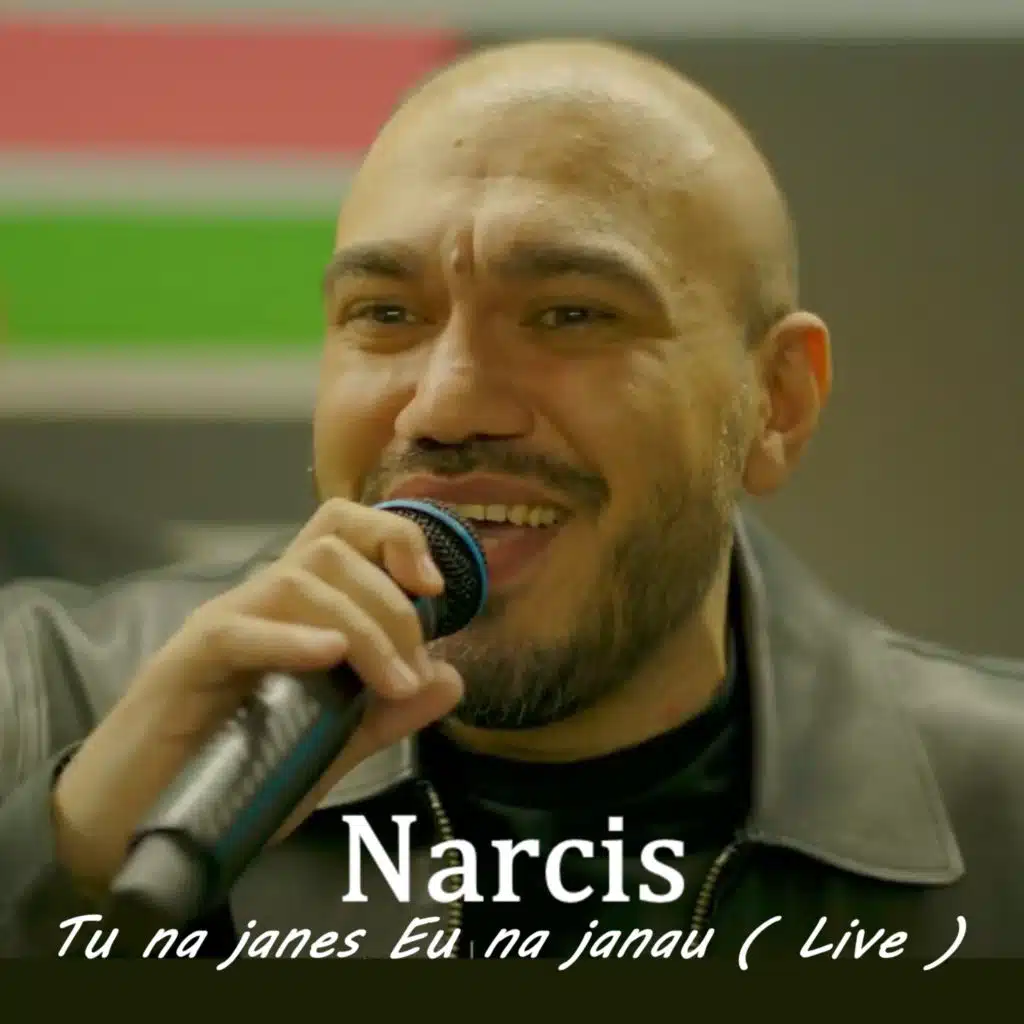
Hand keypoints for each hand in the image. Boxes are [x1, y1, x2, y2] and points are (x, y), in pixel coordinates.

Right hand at [52, 499, 463, 891]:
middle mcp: (260, 601)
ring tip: (389, 684)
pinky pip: (239, 631)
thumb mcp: (332, 744)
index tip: (434, 588)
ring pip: (295, 581)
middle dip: (391, 603)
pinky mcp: (186, 662)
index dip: (393, 539)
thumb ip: (389, 713)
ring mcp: (222, 625)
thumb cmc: (234, 774)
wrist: (140, 819)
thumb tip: (452, 679)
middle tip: (412, 671)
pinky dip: (291, 638)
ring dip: (361, 628)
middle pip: (329, 547)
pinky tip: (329, 656)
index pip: (340, 532)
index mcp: (295, 609)